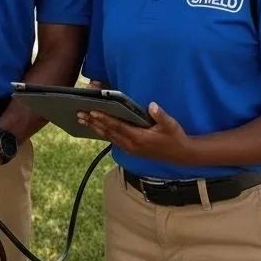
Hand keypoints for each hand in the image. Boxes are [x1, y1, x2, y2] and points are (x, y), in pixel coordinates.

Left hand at [78, 103, 195, 165]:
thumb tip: (152, 105)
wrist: (181, 155)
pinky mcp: (132, 150)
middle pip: (108, 132)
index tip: (92, 111)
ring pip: (109, 137)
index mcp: (139, 137)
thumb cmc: (175, 137)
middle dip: (93, 123)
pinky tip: (96, 128)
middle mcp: (132, 145)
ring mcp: (131, 149)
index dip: (104, 119)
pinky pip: (114, 140)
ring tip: (82, 120)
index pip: (117, 126)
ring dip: (95, 128)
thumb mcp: (170, 124)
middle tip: (79, 114)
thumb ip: (160, 115)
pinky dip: (103, 133)